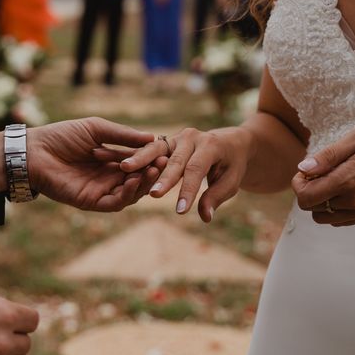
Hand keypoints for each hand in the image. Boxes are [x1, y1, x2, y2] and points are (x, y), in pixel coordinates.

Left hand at [17, 118, 163, 210]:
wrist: (34, 151)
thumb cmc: (62, 136)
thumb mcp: (96, 129)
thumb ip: (123, 135)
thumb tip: (152, 137)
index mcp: (112, 159)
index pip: (139, 161)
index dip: (152, 157)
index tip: (165, 150)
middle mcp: (110, 176)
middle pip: (139, 178)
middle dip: (152, 172)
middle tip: (163, 163)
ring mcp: (102, 190)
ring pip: (131, 192)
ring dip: (143, 183)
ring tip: (152, 171)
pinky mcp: (92, 202)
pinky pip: (115, 202)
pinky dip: (127, 194)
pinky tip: (132, 181)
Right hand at [118, 127, 253, 221]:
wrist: (230, 142)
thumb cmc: (231, 165)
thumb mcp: (231, 181)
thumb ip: (216, 196)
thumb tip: (205, 217)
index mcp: (211, 145)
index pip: (196, 169)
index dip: (188, 190)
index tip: (180, 211)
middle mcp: (192, 137)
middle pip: (175, 159)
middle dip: (164, 178)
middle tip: (153, 195)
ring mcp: (177, 137)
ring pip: (157, 149)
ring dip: (141, 159)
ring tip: (125, 168)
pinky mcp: (166, 141)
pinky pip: (151, 150)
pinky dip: (138, 158)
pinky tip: (122, 168)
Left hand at [292, 123, 354, 225]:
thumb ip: (327, 156)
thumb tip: (303, 168)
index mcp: (348, 181)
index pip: (305, 198)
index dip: (298, 184)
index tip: (307, 170)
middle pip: (312, 209)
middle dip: (308, 191)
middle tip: (320, 172)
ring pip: (324, 218)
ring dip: (321, 201)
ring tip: (334, 180)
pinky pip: (340, 220)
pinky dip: (334, 208)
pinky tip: (345, 188)